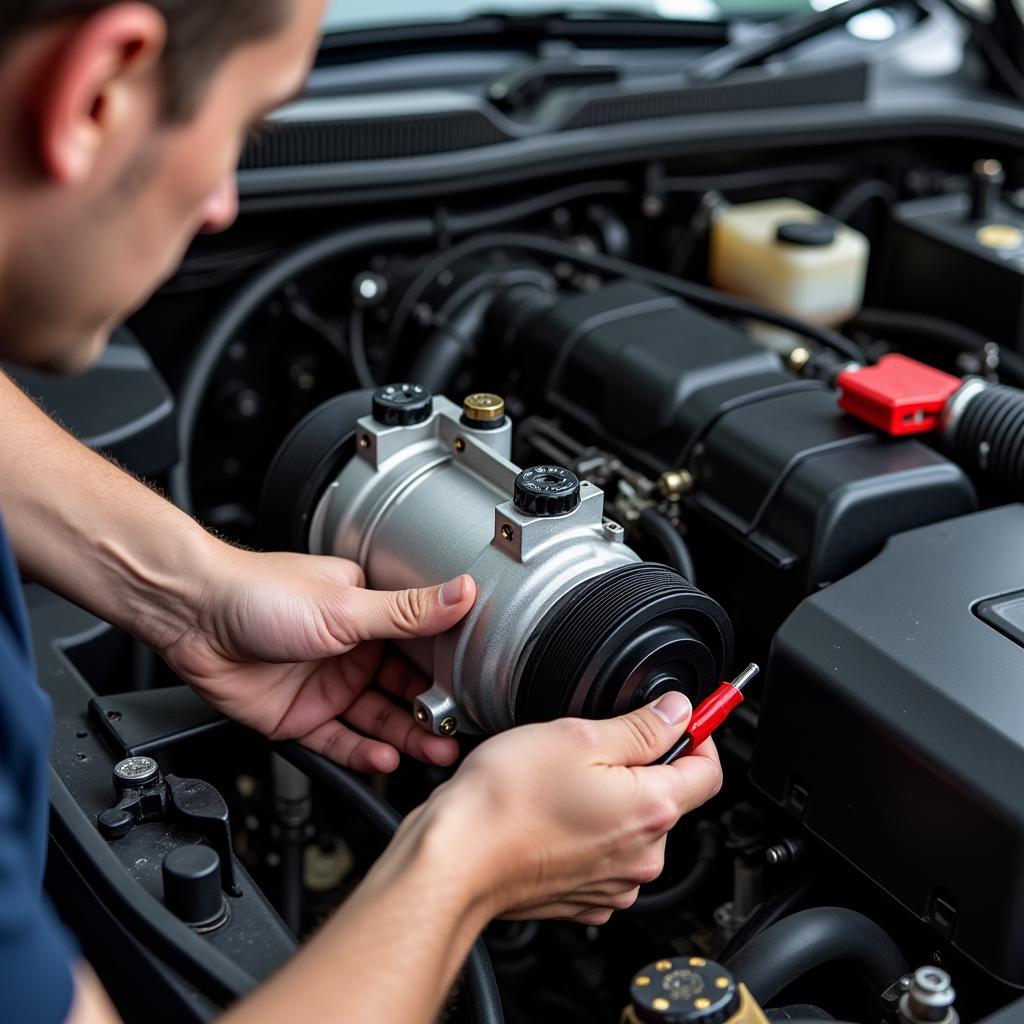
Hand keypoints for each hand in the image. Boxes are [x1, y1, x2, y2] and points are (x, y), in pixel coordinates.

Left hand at [157, 545, 476, 772]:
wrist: (192, 616)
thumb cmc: (260, 593)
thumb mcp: (347, 606)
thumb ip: (408, 612)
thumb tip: (464, 591)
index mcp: (368, 615)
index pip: (419, 650)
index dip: (445, 674)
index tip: (472, 694)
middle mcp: (350, 651)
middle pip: (402, 692)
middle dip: (429, 715)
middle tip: (455, 735)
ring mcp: (325, 686)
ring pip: (375, 720)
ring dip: (404, 738)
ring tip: (432, 753)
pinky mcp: (299, 718)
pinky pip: (339, 741)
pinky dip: (362, 752)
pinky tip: (384, 758)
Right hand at [415, 692, 721, 924]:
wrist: (455, 860)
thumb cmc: (504, 801)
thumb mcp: (577, 737)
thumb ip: (640, 726)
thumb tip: (678, 713)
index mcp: (651, 809)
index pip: (709, 771)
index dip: (697, 736)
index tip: (681, 719)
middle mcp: (642, 856)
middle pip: (668, 797)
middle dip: (640, 766)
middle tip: (591, 747)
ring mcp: (614, 883)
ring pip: (632, 826)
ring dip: (610, 800)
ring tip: (560, 784)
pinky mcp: (585, 897)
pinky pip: (604, 854)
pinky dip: (587, 832)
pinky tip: (552, 815)